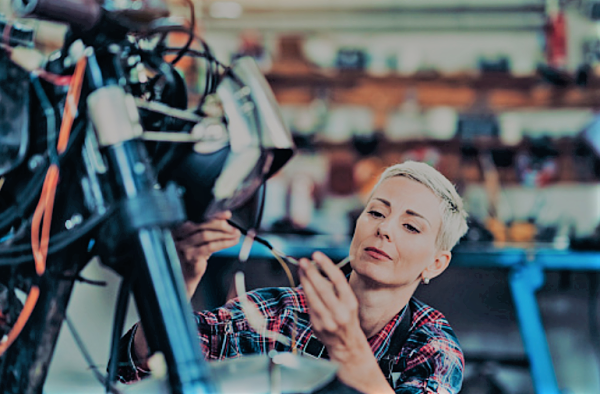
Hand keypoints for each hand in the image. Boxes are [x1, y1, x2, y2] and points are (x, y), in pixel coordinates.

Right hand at [172, 211, 239, 298]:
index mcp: (179, 228)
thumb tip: (226, 217)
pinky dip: (223, 243)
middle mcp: (178, 236)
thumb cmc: (193, 255)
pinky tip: (232, 242)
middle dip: (221, 225)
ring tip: (235, 235)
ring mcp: (183, 247)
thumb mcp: (199, 240)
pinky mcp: (190, 257)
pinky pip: (210, 247)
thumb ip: (209, 229)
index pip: (199, 219)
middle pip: (202, 226)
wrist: (185, 276)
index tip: (227, 214)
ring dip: (224, 235)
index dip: (214, 216)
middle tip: (234, 228)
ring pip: (206, 236)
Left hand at [299, 252, 392, 393]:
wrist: (347, 344)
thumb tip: (318, 268)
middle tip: (304, 261)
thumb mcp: (348, 301)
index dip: (326, 266)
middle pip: (322, 288)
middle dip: (311, 273)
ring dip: (305, 281)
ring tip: (301, 269)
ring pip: (312, 297)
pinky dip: (305, 293)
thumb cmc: (347, 317)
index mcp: (350, 303)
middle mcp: (339, 312)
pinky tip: (303, 283)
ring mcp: (327, 320)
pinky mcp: (317, 325)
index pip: (338, 280)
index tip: (317, 255)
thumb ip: (335, 287)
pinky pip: (309, 305)